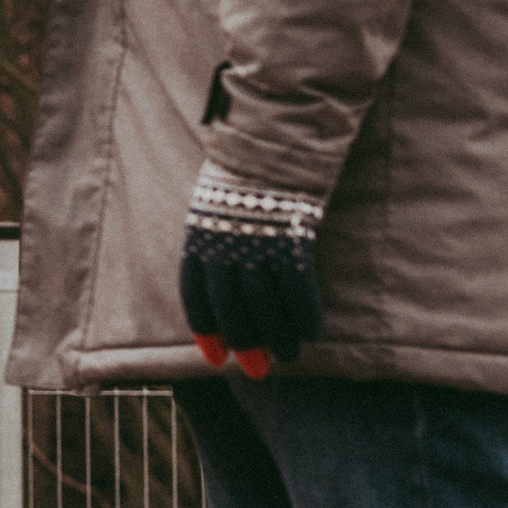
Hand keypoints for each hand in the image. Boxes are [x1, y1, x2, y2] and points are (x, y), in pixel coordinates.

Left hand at [179, 167, 324, 376]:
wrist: (271, 138)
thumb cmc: (244, 174)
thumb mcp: (214, 205)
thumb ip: (215, 240)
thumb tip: (225, 280)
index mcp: (199, 235)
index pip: (195, 293)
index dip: (205, 328)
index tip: (215, 358)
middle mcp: (224, 242)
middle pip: (230, 304)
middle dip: (244, 340)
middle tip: (257, 369)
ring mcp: (257, 240)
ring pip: (264, 301)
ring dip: (277, 334)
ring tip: (288, 357)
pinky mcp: (291, 236)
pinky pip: (298, 285)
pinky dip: (304, 313)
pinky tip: (311, 334)